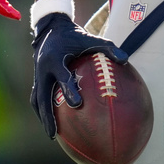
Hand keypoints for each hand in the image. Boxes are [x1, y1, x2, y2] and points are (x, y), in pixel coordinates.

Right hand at [30, 13, 128, 137]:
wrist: (52, 29)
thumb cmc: (75, 36)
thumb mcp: (91, 39)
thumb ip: (108, 48)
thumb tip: (126, 60)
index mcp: (55, 59)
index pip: (62, 77)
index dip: (69, 90)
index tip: (77, 104)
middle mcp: (43, 69)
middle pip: (42, 97)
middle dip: (47, 115)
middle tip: (55, 133)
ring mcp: (38, 75)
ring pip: (37, 100)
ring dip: (43, 117)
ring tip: (52, 134)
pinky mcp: (37, 79)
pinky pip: (38, 98)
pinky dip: (43, 110)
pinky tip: (53, 122)